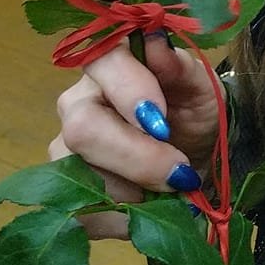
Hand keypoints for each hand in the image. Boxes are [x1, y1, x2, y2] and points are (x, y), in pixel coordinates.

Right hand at [50, 34, 222, 238]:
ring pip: (79, 176)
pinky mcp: (62, 191)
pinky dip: (120, 220)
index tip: (162, 122)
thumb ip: (181, 66)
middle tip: (178, 173)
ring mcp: (64, 149)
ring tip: (167, 189)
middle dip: (137, 157)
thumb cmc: (195, 113)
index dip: (129, 91)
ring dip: (133, 191)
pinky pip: (78, 213)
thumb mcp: (203, 88)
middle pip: (83, 129)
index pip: (103, 62)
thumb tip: (157, 44)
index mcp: (113, 66)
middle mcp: (78, 103)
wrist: (195, 157)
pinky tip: (146, 212)